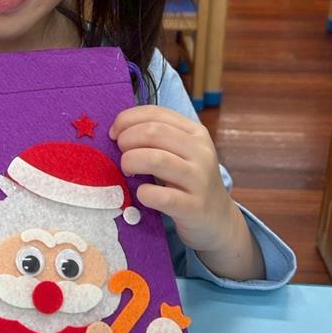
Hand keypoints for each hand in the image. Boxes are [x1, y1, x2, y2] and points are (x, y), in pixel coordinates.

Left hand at [109, 106, 261, 278]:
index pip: (157, 113)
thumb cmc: (188, 181)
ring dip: (131, 161)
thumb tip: (117, 130)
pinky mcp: (194, 207)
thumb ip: (157, 138)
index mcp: (196, 133)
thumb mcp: (181, 152)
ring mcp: (199, 180)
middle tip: (120, 153)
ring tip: (128, 170)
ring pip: (156, 159)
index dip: (128, 119)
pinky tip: (142, 194)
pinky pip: (161, 196)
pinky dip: (144, 193)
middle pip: (154, 132)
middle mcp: (201, 152)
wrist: (217, 219)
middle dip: (127, 139)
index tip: (114, 133)